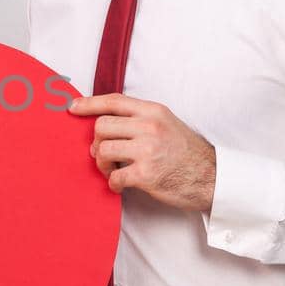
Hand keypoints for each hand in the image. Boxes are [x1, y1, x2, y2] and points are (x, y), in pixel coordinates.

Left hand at [68, 93, 216, 211]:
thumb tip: (104, 122)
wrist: (212, 177)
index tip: (72, 108)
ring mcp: (148, 150)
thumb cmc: (186, 152)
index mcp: (153, 111)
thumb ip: (140, 119)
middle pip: (101, 126)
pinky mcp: (146, 174)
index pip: (113, 101)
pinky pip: (114, 176)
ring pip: (103, 149)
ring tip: (113, 169)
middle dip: (97, 142)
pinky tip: (121, 184)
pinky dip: (113, 183)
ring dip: (102, 163)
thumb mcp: (166, 123)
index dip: (88, 103)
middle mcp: (150, 127)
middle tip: (105, 154)